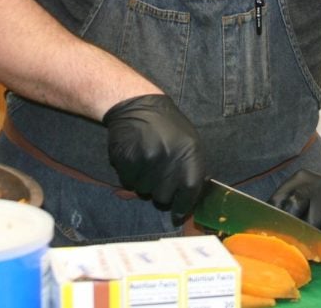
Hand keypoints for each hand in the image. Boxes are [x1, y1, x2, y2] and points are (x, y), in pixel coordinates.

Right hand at [103, 93, 205, 222]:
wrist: (137, 106)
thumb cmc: (168, 126)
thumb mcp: (190, 141)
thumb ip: (193, 167)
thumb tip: (194, 195)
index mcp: (190, 153)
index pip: (190, 191)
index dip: (183, 206)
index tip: (177, 214)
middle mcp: (169, 159)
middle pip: (164, 197)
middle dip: (161, 193)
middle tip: (158, 178)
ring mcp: (146, 160)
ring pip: (144, 192)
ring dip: (144, 184)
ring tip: (145, 163)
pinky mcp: (127, 160)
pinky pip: (128, 183)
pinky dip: (130, 176)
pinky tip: (134, 159)